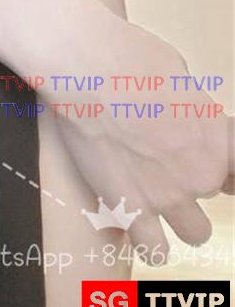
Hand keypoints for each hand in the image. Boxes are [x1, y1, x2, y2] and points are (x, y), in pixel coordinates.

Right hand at [49, 8, 233, 265]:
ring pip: (197, 231)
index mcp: (218, 135)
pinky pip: (155, 250)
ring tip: (154, 193)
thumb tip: (183, 119)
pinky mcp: (131, 210)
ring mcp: (167, 195)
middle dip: (192, 175)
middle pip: (212, 189)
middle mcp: (201, 171)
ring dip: (181, 215)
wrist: (85, 67)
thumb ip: (192, 111)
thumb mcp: (179, 73)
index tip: (210, 159)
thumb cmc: (128, 56)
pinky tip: (136, 219)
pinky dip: (149, 241)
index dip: (225, 163)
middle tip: (161, 154)